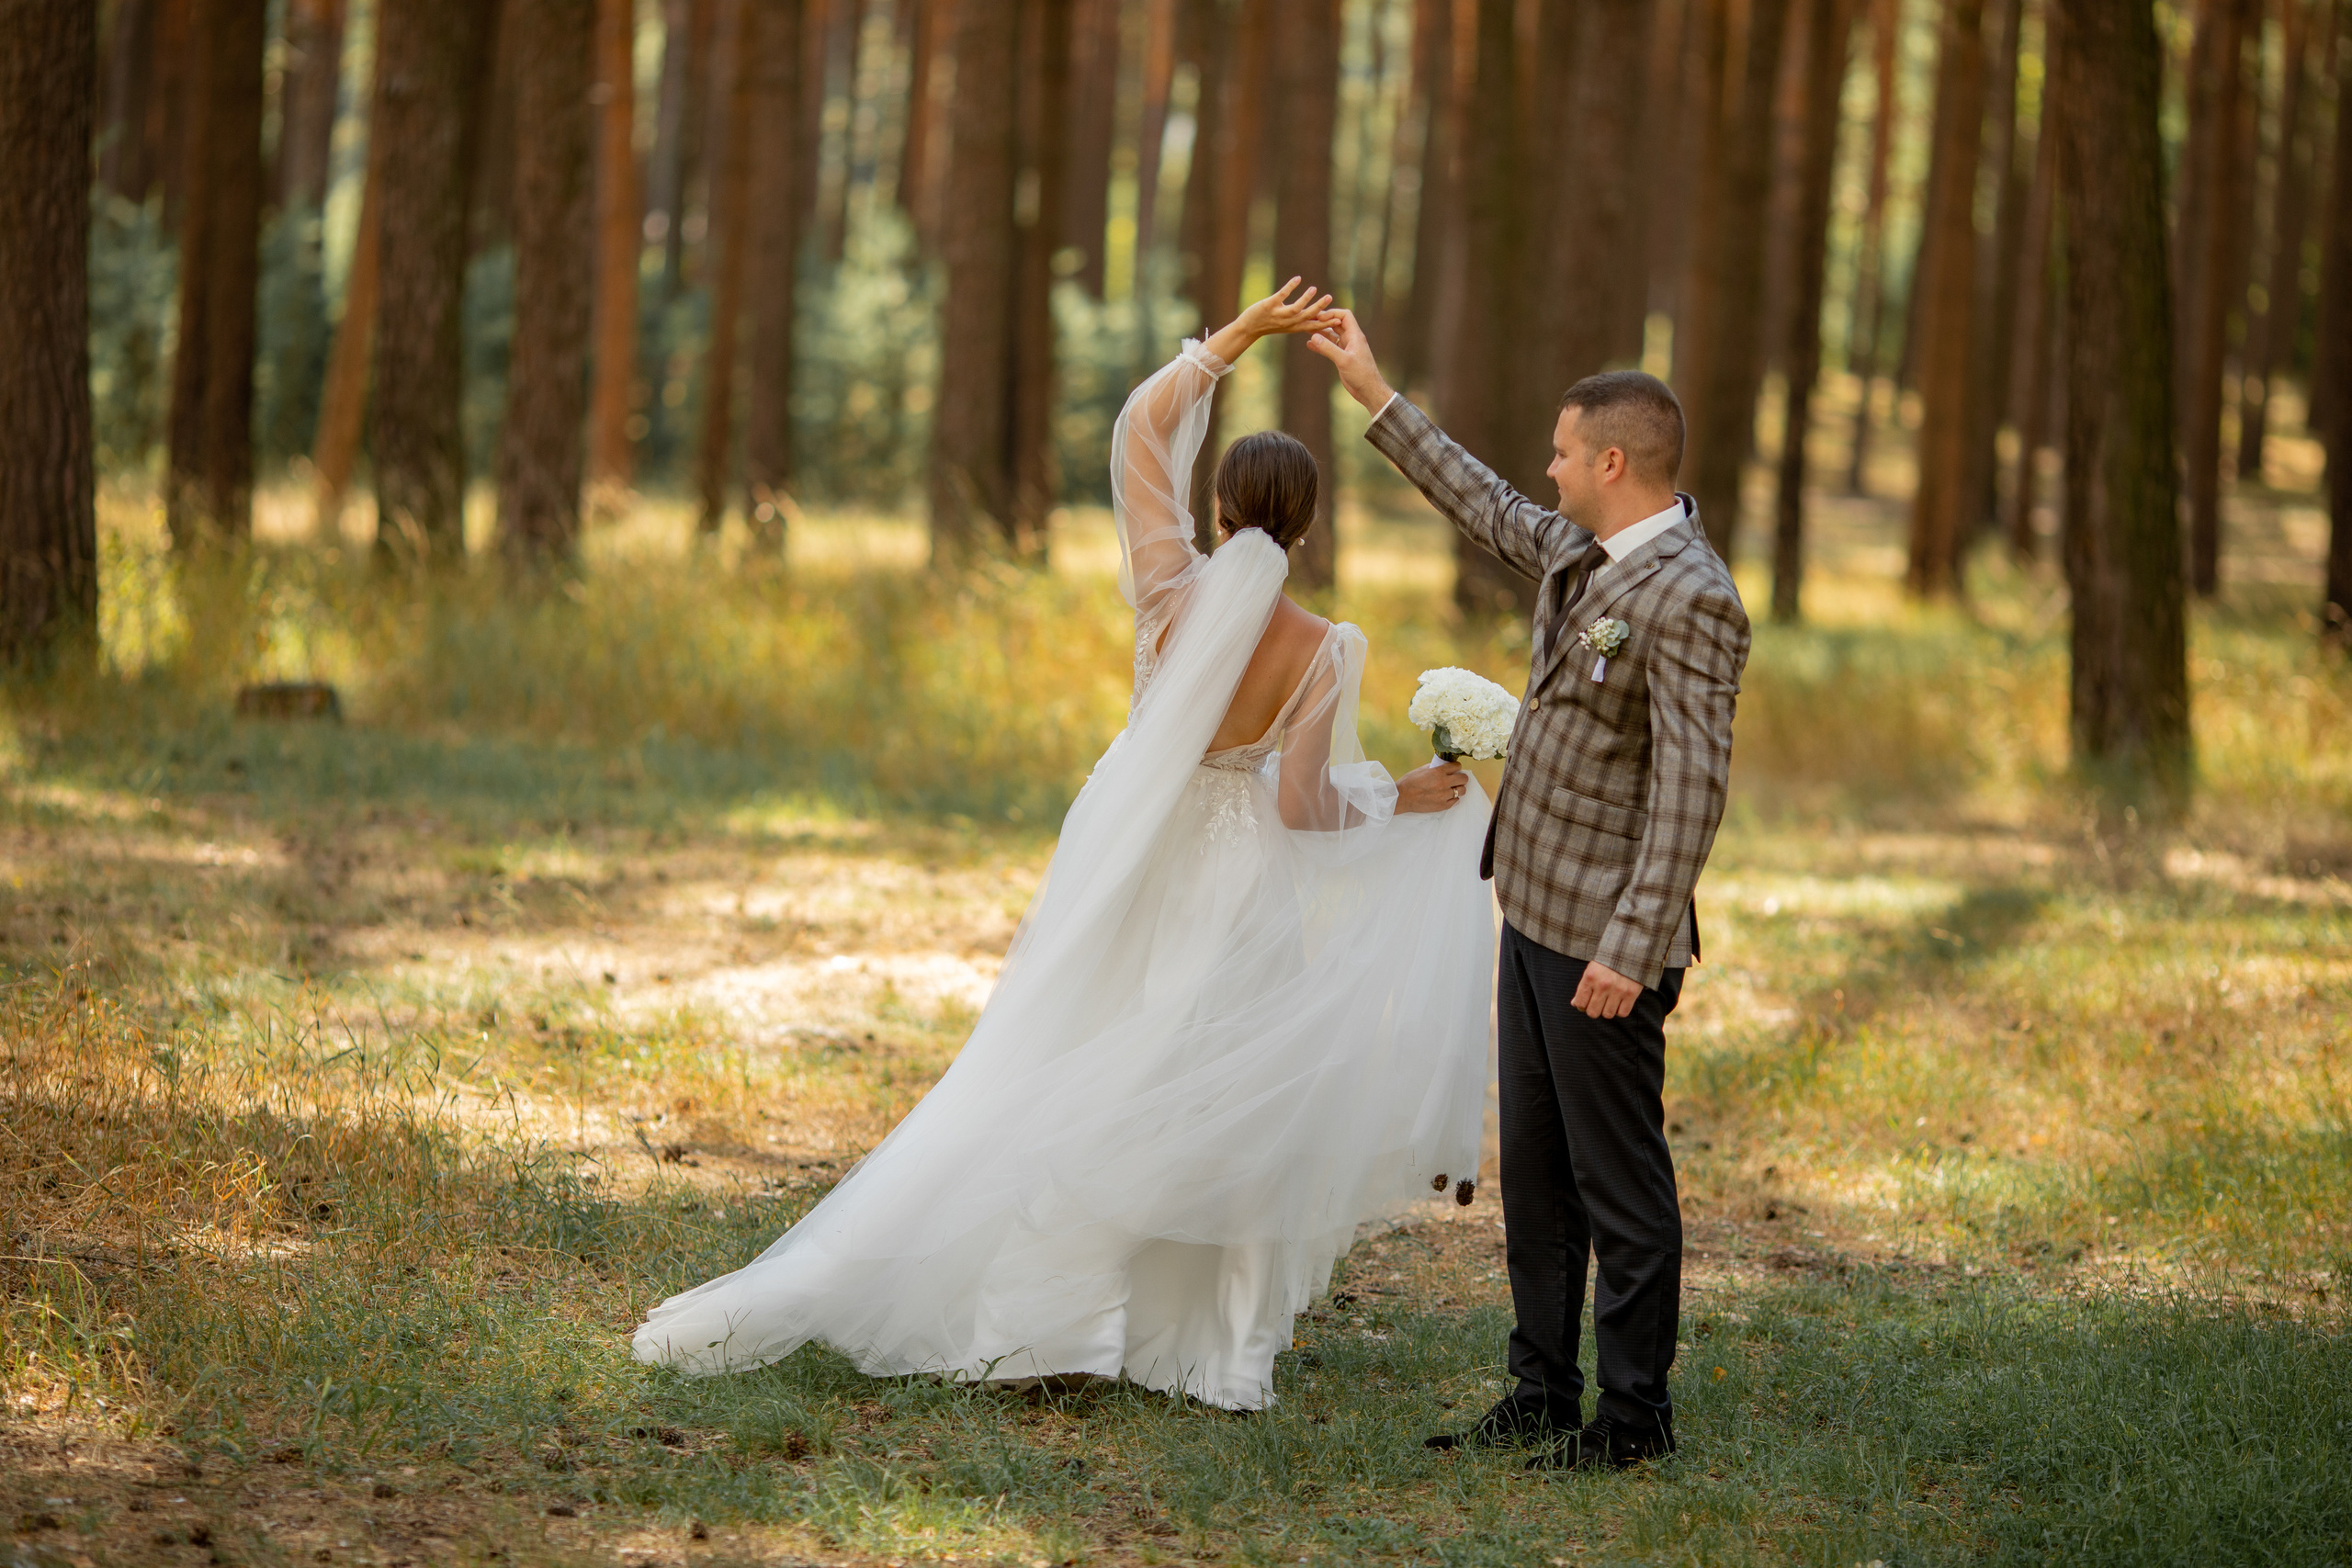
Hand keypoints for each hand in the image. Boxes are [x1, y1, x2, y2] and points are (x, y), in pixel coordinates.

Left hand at [1204, 278, 1340, 364]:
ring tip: (1314, 288)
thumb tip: (1314, 315)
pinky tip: (1297, 279)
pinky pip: (1281, 296)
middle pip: (1307, 317)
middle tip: (1330, 297)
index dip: (1325, 322)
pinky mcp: (1269, 306)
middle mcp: (1288, 322)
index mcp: (1294, 327)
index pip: (1313, 326)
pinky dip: (1290, 287)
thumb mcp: (1286, 325)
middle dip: (1319, 308)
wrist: (1247, 329)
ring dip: (1305, 299)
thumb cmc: (1267, 324)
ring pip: (1295, 309)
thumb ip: (1300, 320)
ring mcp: (1278, 315)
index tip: (1339, 318)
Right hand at [1305, 308, 1395, 414]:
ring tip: (1306, 330)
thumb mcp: (1344, 360)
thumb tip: (1313, 337)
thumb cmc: (1361, 374)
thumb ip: (1328, 348)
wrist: (1369, 391)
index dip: (1332, 313)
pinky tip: (1310, 345)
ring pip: (1332, 335)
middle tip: (1309, 320)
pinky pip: (1330, 347)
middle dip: (1323, 321)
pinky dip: (1320, 345)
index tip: (1319, 317)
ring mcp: (1346, 348)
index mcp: (1355, 335)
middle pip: (1336, 324)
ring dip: (1320, 332)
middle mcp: (1351, 339)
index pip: (1344, 315)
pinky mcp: (1342, 357)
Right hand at [1396, 759, 1468, 812]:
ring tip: (1453, 789)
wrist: (1402, 798)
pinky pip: (1456, 801)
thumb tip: (1444, 766)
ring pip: (1462, 790)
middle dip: (1461, 777)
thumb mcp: (1422, 769)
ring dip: (1459, 788)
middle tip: (1456, 779)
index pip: (1457, 766)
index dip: (1456, 767)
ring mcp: (1444, 795)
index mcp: (1438, 772)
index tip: (1454, 769)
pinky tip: (1447, 796)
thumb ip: (1435, 767)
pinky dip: (1453, 798)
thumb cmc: (1409, 782)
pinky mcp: (1443, 806)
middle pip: (1464, 779)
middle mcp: (1443, 783)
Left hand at [1571, 960, 1642, 1019]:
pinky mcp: (1631, 993)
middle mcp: (1603, 985)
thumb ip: (1583, 987)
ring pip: (1607, 1015)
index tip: (1586, 1002)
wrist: (1629, 950)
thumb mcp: (1591, 969)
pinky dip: (1620, 1010)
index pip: (1580, 1003)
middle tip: (1598, 1003)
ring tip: (1609, 1001)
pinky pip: (1622, 1013)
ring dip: (1607, 1010)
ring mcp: (1618, 990)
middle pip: (1593, 1012)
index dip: (1582, 1006)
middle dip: (1594, 1009)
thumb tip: (1575, 1004)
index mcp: (1590, 977)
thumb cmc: (1608, 961)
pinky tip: (1619, 1002)